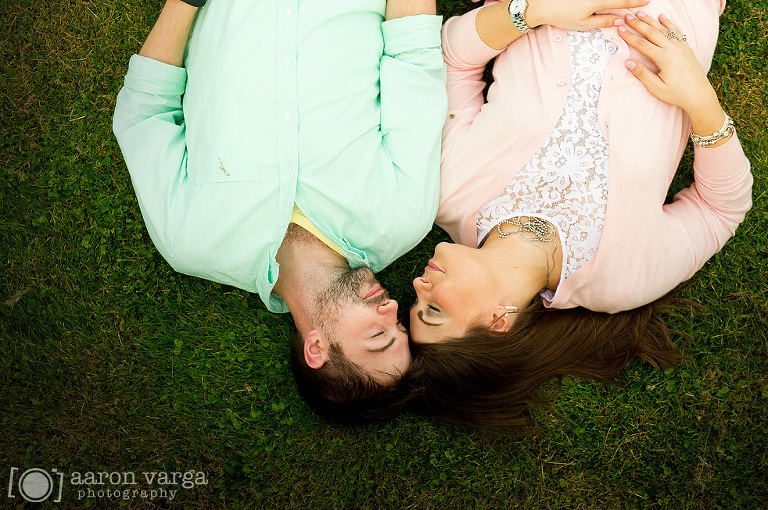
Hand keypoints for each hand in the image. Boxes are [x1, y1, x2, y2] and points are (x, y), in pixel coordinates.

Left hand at [525, 0, 649, 30]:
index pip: (622, 1)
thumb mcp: (583, 24)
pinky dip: (606, 0)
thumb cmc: (562, 16)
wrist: (543, 5)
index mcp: (599, 1)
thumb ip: (603, 21)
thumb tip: (619, 20)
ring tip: (629, 2)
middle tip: (642, 0)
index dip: (635, 2)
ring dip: (618, 0)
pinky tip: (611, 3)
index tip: (646, 2)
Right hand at [618, 12, 717, 113]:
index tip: (620, 29)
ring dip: (651, 21)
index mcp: (664, 58)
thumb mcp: (656, 88)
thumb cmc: (677, 94)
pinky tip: (662, 17)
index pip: (642, 45)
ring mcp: (681, 47)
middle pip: (652, 33)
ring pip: (663, 30)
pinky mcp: (686, 48)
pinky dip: (668, 23)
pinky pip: (676, 32)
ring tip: (640, 14)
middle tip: (628, 16)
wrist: (699, 95)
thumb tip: (628, 62)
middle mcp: (673, 49)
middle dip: (638, 24)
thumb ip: (642, 74)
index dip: (630, 37)